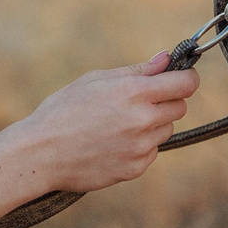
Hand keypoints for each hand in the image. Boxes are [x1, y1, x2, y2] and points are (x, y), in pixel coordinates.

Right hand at [0, 54, 199, 195]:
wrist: (41, 154)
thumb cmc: (62, 110)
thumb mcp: (94, 80)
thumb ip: (136, 71)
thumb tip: (166, 59)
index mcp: (133, 92)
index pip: (185, 84)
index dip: (186, 78)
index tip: (179, 78)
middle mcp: (143, 120)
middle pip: (179, 107)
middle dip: (165, 101)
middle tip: (137, 101)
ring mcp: (141, 147)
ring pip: (165, 130)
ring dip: (151, 124)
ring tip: (116, 124)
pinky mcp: (136, 168)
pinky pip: (151, 151)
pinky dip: (139, 145)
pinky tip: (111, 143)